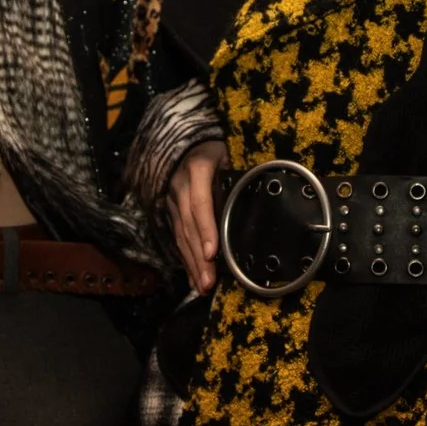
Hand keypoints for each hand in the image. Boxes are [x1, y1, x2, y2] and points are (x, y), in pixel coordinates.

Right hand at [167, 141, 225, 294]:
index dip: (206, 229)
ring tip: (202, 286)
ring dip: (191, 263)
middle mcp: (180, 186)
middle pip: (189, 226)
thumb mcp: (227, 154)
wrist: (185, 139)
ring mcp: (173, 199)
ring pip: (182, 235)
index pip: (200, 204)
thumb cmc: (213, 148)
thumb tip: (256, 203)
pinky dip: (186, 257)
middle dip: (198, 257)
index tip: (212, 253)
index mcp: (197, 171)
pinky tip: (193, 276)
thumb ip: (235, 178)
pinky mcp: (171, 209)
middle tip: (208, 282)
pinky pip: (178, 236)